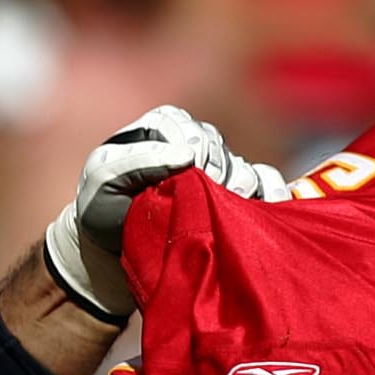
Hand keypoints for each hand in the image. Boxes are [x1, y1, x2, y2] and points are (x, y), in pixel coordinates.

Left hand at [43, 105, 283, 320]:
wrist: (114, 247)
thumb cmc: (103, 208)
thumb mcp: (102, 179)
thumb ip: (137, 160)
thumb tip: (188, 155)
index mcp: (163, 127)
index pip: (191, 132)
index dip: (193, 156)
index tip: (185, 179)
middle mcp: (194, 142)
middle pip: (221, 151)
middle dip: (213, 176)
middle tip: (200, 203)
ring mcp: (217, 167)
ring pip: (243, 169)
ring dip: (236, 191)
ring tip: (222, 213)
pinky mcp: (236, 193)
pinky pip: (265, 181)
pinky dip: (272, 193)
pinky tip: (270, 208)